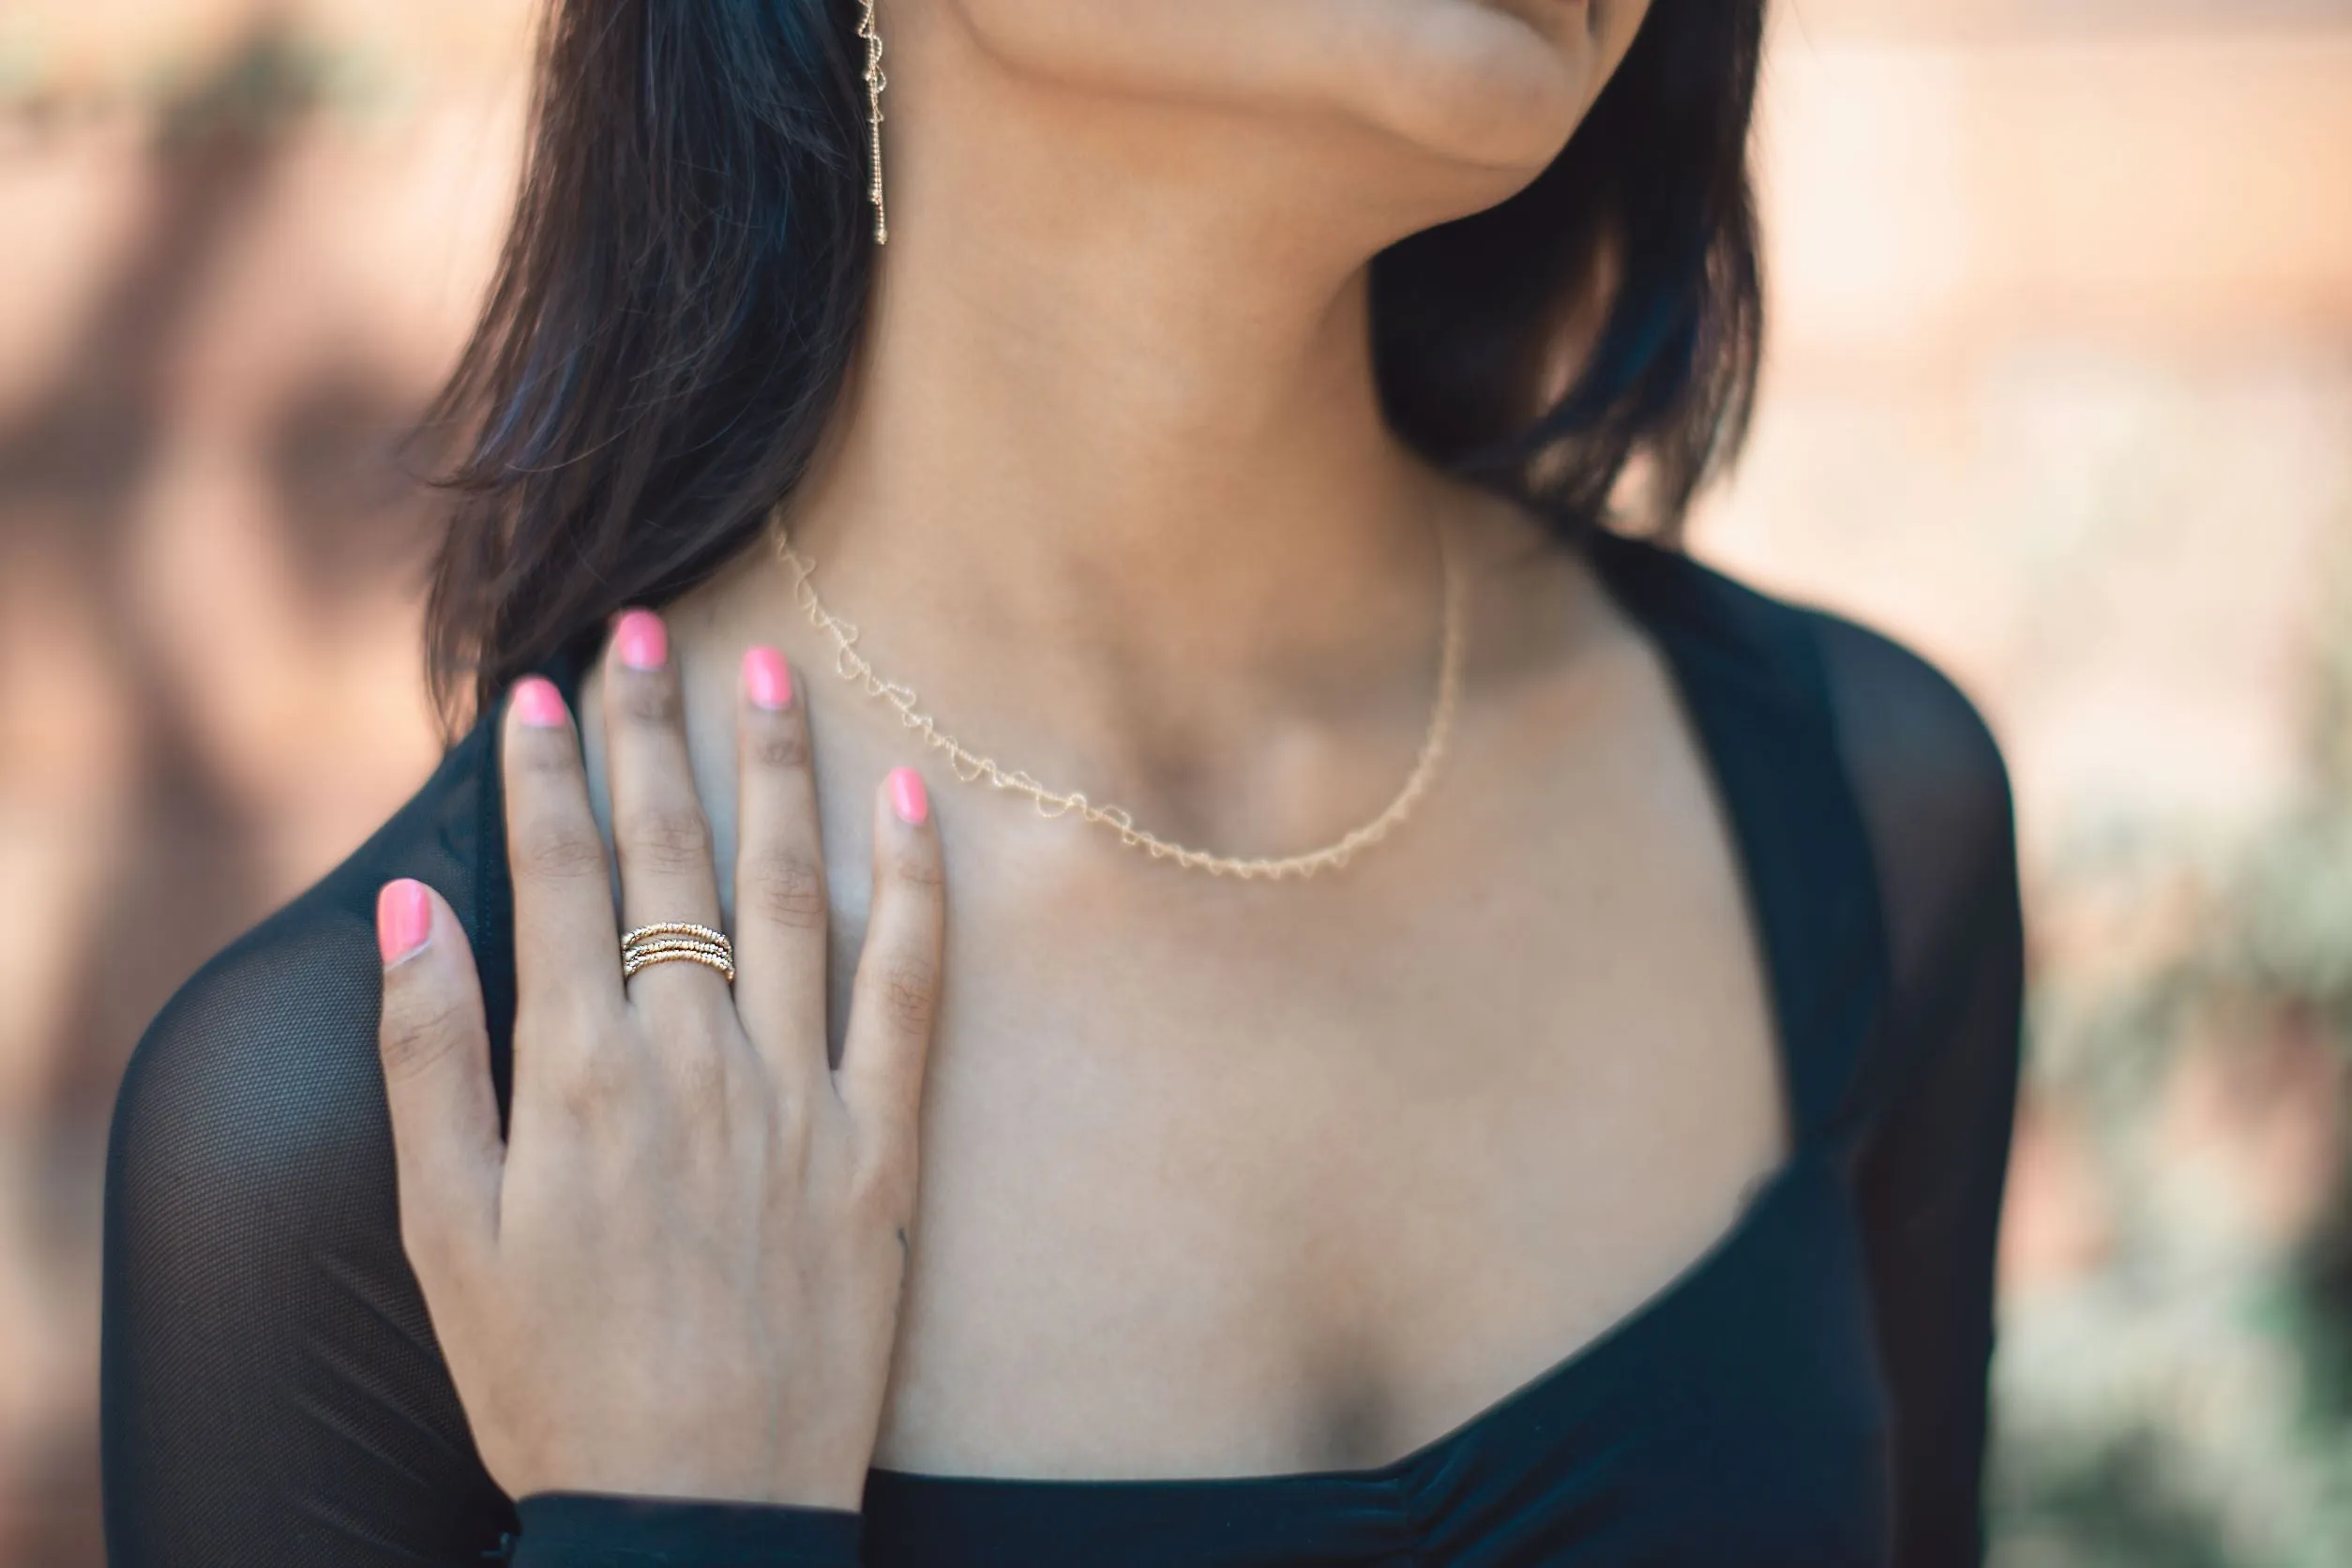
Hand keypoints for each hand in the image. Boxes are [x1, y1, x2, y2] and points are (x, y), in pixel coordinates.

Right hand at [370, 610, 945, 1511]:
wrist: (701, 1508)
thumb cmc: (554, 1378)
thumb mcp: (443, 1231)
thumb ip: (426, 1058)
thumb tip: (413, 908)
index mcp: (578, 1072)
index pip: (557, 878)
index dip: (547, 773)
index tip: (545, 687)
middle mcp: (695, 1056)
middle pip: (668, 859)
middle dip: (651, 734)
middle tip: (647, 628)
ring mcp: (800, 1093)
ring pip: (790, 891)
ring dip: (774, 773)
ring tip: (769, 673)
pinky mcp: (883, 1142)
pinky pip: (909, 986)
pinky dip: (914, 887)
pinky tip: (910, 800)